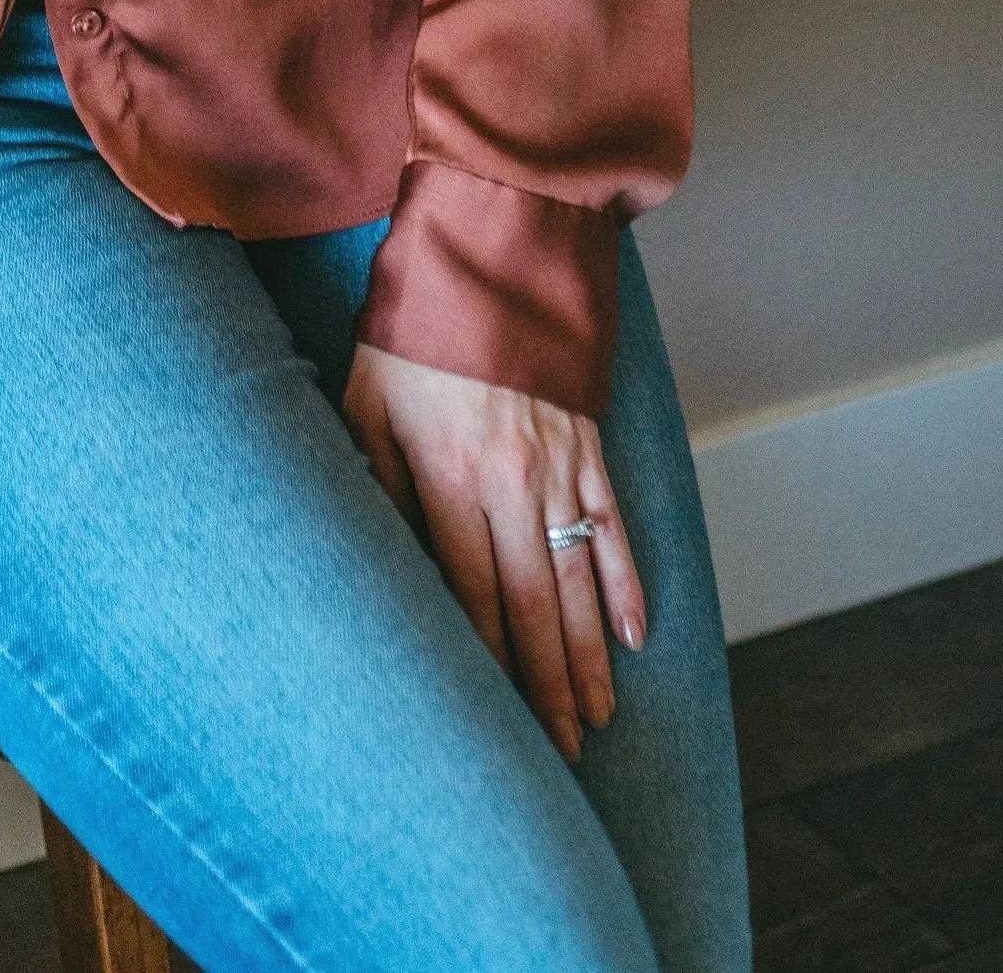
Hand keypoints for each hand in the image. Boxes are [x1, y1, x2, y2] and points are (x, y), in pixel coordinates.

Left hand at [342, 340, 646, 766]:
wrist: (487, 253)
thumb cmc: (410, 331)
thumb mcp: (368, 402)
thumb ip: (378, 483)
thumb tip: (388, 558)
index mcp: (452, 476)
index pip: (475, 596)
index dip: (491, 665)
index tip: (499, 723)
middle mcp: (513, 481)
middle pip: (534, 604)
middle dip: (549, 685)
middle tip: (563, 750)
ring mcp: (560, 464)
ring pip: (578, 579)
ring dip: (590, 653)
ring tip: (597, 715)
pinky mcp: (590, 443)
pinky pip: (613, 526)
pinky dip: (627, 583)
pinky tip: (634, 635)